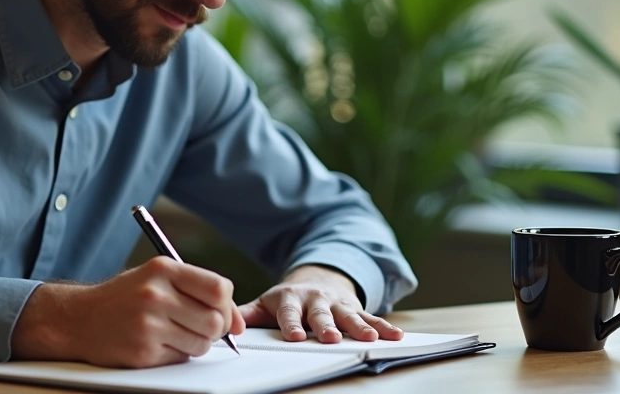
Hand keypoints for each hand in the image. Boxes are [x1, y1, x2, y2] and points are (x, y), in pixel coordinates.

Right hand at [11, 257, 244, 367]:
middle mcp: (156, 295)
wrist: (77, 319)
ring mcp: (148, 325)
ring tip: (176, 333)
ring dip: (196, 343)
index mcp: (163, 269)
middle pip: (215, 320)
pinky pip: (181, 358)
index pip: (219, 288)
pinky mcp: (143, 352)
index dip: (228, 305)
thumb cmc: (123, 297)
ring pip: (202, 343)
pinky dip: (177, 354)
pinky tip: (158, 343)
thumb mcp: (156, 278)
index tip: (223, 312)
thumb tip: (239, 323)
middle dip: (216, 329)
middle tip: (201, 327)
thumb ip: (198, 291)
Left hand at [237, 265, 402, 343]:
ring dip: (360, 327)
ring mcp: (337, 304)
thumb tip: (223, 326)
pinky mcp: (355, 309)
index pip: (289, 313)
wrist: (316, 280)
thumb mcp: (265, 304)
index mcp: (290, 299)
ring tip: (369, 338)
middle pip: (321, 315)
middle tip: (330, 337)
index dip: (292, 324)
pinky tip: (396, 336)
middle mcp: (315, 300)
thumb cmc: (287, 301)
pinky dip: (384, 327)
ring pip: (349, 317)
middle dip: (327, 326)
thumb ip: (246, 314)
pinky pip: (372, 318)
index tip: (295, 337)